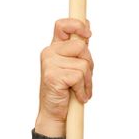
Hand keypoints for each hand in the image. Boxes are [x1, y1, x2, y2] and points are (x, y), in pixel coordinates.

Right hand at [34, 18, 93, 137]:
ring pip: (83, 64)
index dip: (77, 25)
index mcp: (55, 47)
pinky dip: (82, 89)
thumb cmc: (66, 90)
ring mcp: (49, 63)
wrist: (55, 114)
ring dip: (87, 81)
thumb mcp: (73, 65)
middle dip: (89, 64)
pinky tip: (76, 95)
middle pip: (81, 47)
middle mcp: (49, 52)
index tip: (88, 34)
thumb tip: (87, 26)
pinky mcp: (53, 76)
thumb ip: (78, 48)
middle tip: (83, 79)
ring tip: (79, 90)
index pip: (62, 25)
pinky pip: (79, 77)